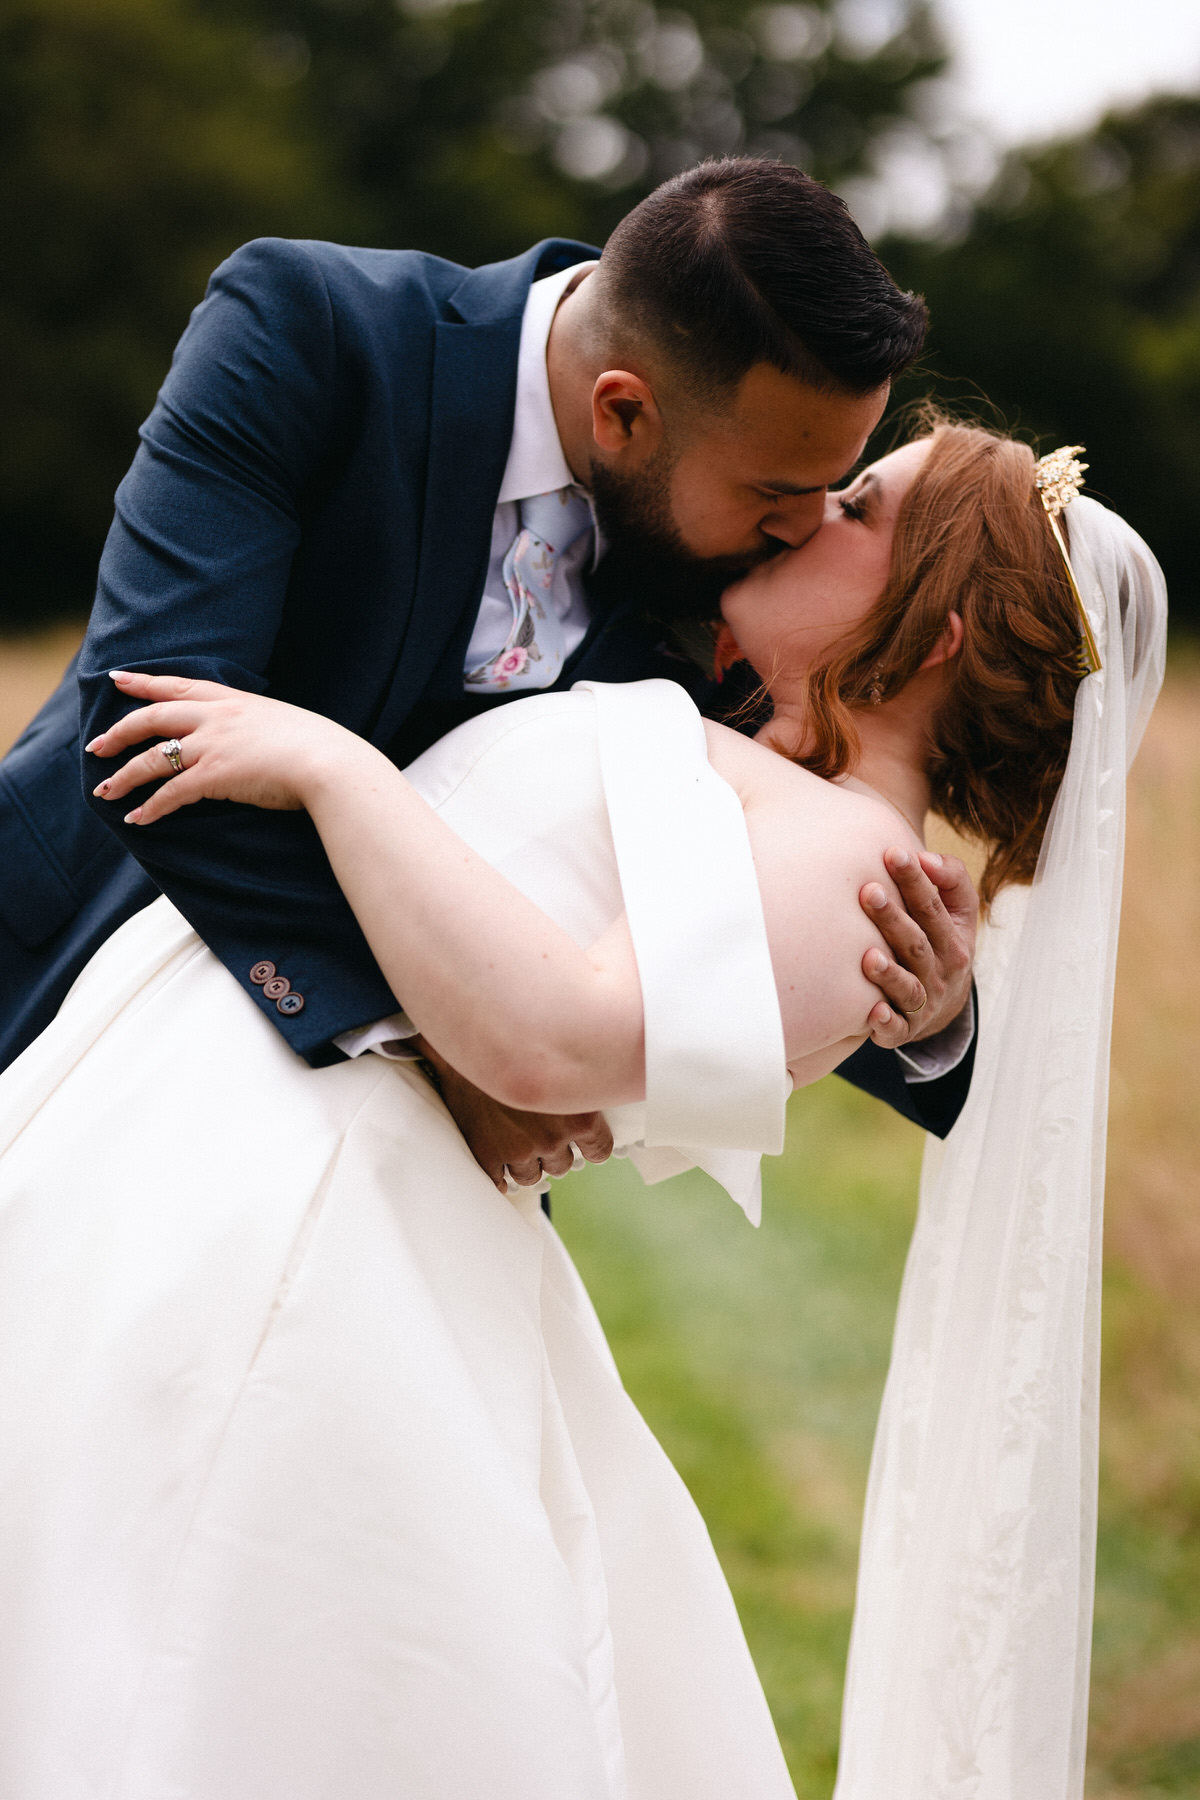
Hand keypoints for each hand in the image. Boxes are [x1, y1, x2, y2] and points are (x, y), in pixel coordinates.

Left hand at [87, 670, 358, 822]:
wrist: (330, 763)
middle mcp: (216, 718)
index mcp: (233, 700)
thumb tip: (257, 741)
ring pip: (152, 758)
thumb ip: (260, 727)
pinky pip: (170, 793)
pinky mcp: (214, 776)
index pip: (178, 686)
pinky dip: (150, 807)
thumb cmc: (320, 748)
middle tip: (97, 746)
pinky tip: (137, 818)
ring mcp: (212, 746)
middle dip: (119, 732)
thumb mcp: (285, 723)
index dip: (144, 682)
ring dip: (124, 776)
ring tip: (106, 790)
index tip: (117, 679)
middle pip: (152, 718)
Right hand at [418, 1039, 613, 1193]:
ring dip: (528, 1163)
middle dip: (554, 1150)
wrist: (472, 1031)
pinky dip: (500, 1176)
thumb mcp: (569, 1055)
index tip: (583, 1141)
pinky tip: (499, 1168)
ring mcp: (518, 1149)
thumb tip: (617, 1073)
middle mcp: (552, 1137)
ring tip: (519, 1144)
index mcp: (580, 1116)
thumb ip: (588, 1077)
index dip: (589, 1146)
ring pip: (532, 1175)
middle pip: (563, 1164)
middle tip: (542, 1132)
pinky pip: (499, 1181)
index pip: (599, 1150)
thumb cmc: (522, 1036)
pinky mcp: (487, 1153)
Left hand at [859, 848, 976, 1048]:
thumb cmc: (942, 940)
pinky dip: (886, 1023)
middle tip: (869, 892)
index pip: (932, 907)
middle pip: (916, 944)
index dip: (915, 881)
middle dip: (893, 919)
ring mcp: (924, 1002)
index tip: (894, 853)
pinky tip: (872, 1011)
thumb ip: (949, 876)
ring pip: (908, 987)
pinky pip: (897, 1029)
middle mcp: (940, 971)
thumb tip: (925, 857)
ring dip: (889, 974)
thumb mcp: (958, 910)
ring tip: (868, 956)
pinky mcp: (905, 1029)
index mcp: (953, 939)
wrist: (946, 1001)